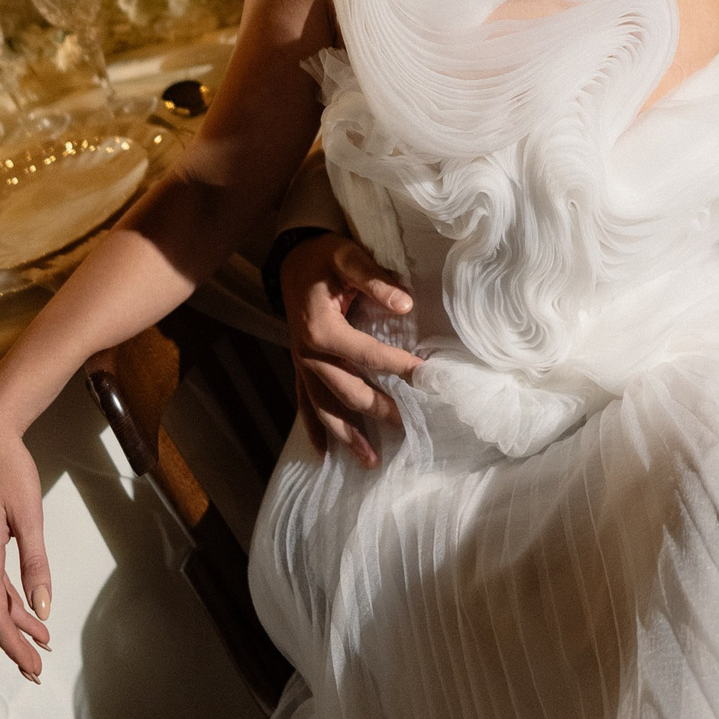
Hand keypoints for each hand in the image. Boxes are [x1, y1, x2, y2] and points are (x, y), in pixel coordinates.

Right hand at [0, 392, 53, 678]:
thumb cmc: (8, 470)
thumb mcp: (29, 516)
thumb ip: (35, 563)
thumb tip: (42, 609)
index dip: (13, 646)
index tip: (33, 668)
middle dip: (14, 643)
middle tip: (37, 668)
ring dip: (15, 621)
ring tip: (42, 640)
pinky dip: (10, 599)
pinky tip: (29, 606)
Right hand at [282, 234, 416, 466]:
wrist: (291, 259)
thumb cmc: (323, 257)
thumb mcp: (347, 256)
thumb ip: (374, 279)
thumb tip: (406, 304)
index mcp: (322, 329)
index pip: (367, 354)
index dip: (398, 367)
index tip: (427, 379)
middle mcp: (309, 354)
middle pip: (348, 390)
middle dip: (379, 411)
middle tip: (409, 427)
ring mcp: (302, 365)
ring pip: (325, 408)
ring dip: (347, 436)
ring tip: (370, 461)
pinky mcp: (300, 368)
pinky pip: (304, 404)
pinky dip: (314, 430)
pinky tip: (322, 454)